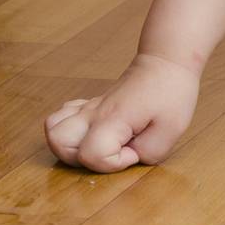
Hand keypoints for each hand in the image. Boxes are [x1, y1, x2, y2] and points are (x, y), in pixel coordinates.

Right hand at [44, 52, 199, 172]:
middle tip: (114, 150)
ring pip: (53, 130)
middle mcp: (93, 114)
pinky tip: (94, 131)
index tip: (135, 149)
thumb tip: (130, 157)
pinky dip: (69, 131)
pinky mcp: (90, 106)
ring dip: (69, 146)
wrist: (166, 62)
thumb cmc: (171, 92)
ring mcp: (88, 108)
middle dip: (84, 159)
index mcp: (113, 118)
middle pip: (59, 143)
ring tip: (98, 144)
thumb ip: (149, 153)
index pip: (91, 154)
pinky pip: (61, 118)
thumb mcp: (172, 129)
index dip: (114, 162)